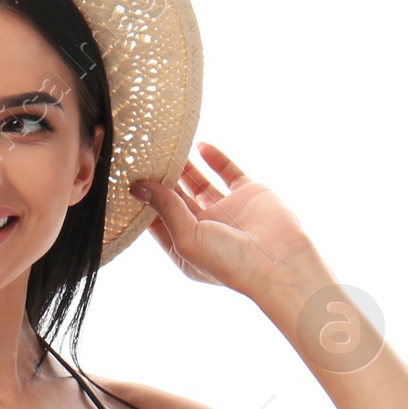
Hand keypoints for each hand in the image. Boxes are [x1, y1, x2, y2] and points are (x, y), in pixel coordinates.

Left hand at [131, 143, 318, 298]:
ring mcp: (226, 210)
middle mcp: (205, 228)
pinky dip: (214, 158)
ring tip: (167, 146)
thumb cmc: (230, 262)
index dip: (144, 201)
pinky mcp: (247, 194)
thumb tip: (139, 187)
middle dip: (160, 179)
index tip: (128, 179)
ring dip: (184, 166)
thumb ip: (165, 208)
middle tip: (144, 156)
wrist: (280, 261)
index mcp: (186, 245)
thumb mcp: (187, 238)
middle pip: (175, 198)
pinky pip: (226, 171)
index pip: (157, 220)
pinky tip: (199, 145)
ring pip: (198, 182)